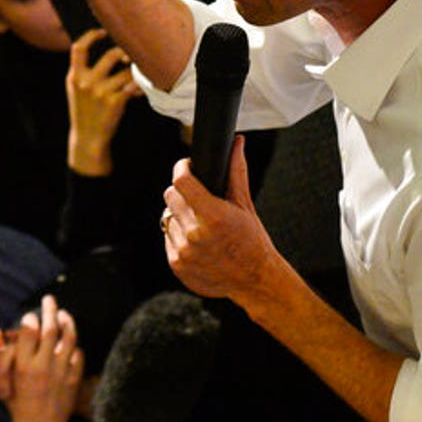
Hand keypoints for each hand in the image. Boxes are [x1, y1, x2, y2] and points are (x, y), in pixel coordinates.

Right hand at [0, 295, 81, 421]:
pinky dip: (75, 346)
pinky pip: (78, 355)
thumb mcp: (2, 384)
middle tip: (49, 299)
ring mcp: (61, 372)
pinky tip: (72, 340)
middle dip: (50, 310)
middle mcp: (44, 367)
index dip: (31, 320)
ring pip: (68, 339)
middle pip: (50, 329)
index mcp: (24, 367)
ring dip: (67, 322)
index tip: (31, 315)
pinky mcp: (74, 379)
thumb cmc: (17, 406)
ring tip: (64, 313)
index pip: (30, 333)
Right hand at [66, 31, 139, 175]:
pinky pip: (133, 85)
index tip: (103, 32)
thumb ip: (85, 71)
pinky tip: (140, 90)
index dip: (91, 36)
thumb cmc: (85, 110)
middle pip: (112, 54)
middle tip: (129, 58)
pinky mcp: (115, 101)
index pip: (78, 48)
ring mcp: (101, 91)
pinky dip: (139, 86)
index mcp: (74, 76)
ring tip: (136, 76)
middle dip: (124, 53)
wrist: (87, 137)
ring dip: (134, 71)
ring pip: (126, 70)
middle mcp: (86, 82)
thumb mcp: (76, 89)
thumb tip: (108, 49)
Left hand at [161, 136, 284, 304]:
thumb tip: (237, 142)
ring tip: (200, 223)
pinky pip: (168, 238)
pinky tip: (197, 241)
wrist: (254, 280)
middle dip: (182, 191)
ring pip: (167, 217)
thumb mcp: (244, 204)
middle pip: (170, 196)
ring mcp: (183, 251)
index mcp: (213, 215)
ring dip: (180, 216)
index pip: (181, 180)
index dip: (182, 168)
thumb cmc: (252, 239)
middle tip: (197, 196)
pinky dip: (179, 235)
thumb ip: (236, 171)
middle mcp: (195, 233)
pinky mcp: (177, 264)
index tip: (187, 166)